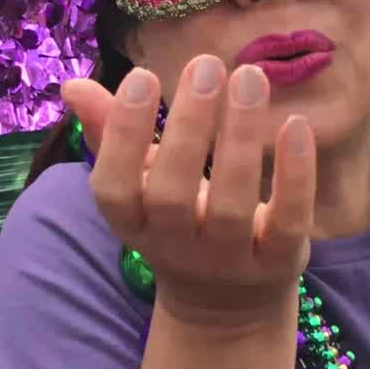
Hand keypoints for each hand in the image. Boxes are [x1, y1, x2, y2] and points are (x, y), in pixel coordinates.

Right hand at [62, 55, 315, 326]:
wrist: (225, 301)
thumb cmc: (175, 219)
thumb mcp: (139, 182)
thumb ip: (109, 133)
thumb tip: (74, 84)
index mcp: (132, 223)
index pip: (114, 188)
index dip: (123, 135)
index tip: (142, 76)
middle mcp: (174, 246)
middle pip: (172, 195)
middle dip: (188, 128)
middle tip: (205, 66)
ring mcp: (227, 259)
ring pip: (231, 205)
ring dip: (240, 137)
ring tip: (249, 77)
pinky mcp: (276, 261)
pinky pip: (287, 222)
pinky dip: (294, 176)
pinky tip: (295, 124)